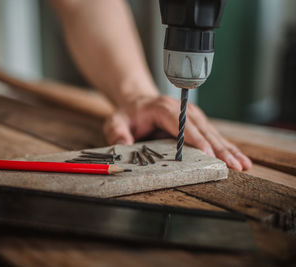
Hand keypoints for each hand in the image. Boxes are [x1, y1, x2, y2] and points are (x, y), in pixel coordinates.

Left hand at [103, 95, 251, 170]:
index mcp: (163, 109)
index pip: (182, 125)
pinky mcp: (197, 123)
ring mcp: (192, 116)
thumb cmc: (128, 114)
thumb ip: (116, 132)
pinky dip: (226, 147)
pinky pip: (213, 136)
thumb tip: (123, 144)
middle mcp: (183, 111)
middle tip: (233, 165)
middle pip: (204, 130)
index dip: (196, 139)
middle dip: (219, 148)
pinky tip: (238, 158)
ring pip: (213, 133)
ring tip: (243, 164)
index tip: (208, 154)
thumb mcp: (115, 121)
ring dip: (228, 149)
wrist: (138, 102)